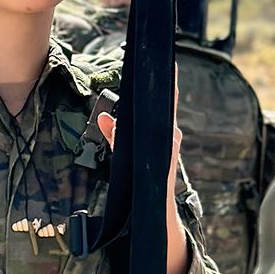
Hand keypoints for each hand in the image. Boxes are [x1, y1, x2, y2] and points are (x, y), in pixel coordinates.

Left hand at [96, 65, 188, 273]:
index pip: (160, 104)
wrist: (155, 212)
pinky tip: (169, 115)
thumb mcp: (124, 153)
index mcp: (157, 133)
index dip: (161, 85)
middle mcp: (167, 137)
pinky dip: (168, 126)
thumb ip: (115, 135)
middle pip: (167, 106)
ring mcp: (169, 147)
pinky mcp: (168, 158)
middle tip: (169, 61)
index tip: (163, 61)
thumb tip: (104, 117)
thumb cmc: (139, 180)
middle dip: (168, 85)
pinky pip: (167, 139)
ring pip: (169, 118)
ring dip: (170, 100)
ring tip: (171, 78)